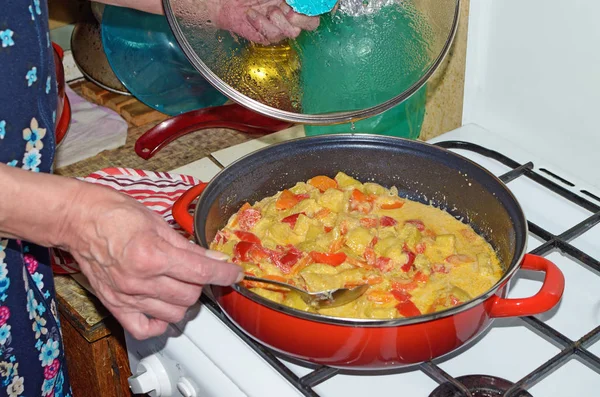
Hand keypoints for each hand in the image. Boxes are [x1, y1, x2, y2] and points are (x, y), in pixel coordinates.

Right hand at [63, 184, 242, 339]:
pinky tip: (163, 307)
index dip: (225, 273)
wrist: (79, 219)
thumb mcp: (158, 223)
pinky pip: (145, 328)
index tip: (235, 273)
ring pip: (174, 314)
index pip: (201, 272)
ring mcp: (126, 296)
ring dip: (184, 301)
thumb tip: (213, 258)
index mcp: (152, 254)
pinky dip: (160, 322)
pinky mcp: (115, 305)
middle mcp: (139, 280)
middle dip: (202, 284)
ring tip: (180, 285)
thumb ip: (188, 246)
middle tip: (199, 272)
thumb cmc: (114, 214)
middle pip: (190, 296)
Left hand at [214, 0, 319, 44]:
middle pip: (312, 23)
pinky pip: (272, 35)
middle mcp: (292, 14)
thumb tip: (303, 0)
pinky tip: (252, 14)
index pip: (317, 7)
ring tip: (266, 9)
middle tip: (289, 9)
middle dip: (301, 17)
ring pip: (293, 31)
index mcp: (296, 2)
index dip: (319, 6)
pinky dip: (261, 23)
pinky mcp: (267, 37)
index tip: (307, 6)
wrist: (227, 1)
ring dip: (278, 18)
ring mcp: (280, 27)